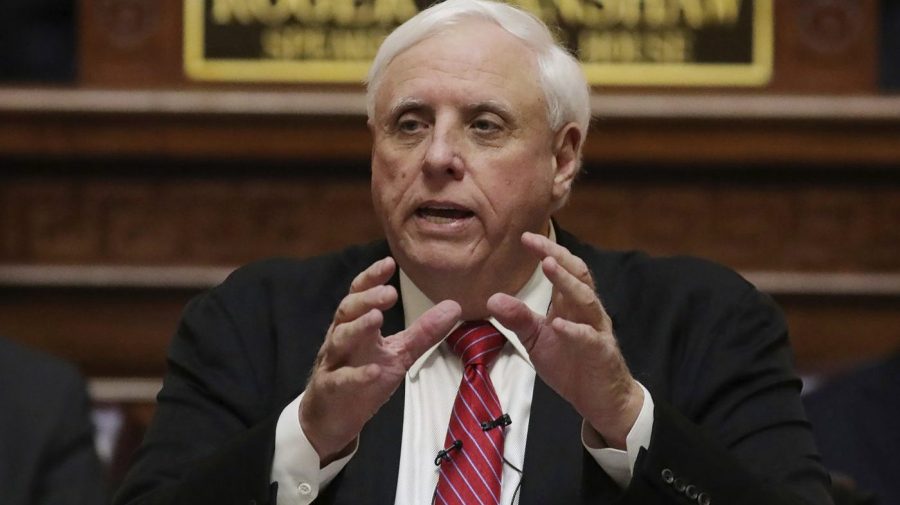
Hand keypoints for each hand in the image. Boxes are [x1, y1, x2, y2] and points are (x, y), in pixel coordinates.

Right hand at [300, 257, 460, 463]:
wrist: (333, 418)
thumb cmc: (363, 378)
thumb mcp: (398, 353)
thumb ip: (424, 332)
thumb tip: (454, 306)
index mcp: (357, 325)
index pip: (360, 294)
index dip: (372, 277)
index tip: (389, 263)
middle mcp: (342, 338)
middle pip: (347, 310)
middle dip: (367, 299)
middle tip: (389, 293)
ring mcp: (334, 363)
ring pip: (340, 339)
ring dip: (358, 327)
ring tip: (376, 318)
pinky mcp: (332, 388)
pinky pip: (342, 379)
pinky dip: (357, 375)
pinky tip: (373, 370)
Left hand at [487, 232, 642, 448]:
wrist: (600, 398)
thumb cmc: (571, 363)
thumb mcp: (536, 340)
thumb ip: (518, 318)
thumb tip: (492, 299)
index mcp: (569, 304)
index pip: (562, 269)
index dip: (546, 251)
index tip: (524, 237)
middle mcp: (585, 311)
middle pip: (578, 275)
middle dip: (558, 257)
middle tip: (537, 244)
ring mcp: (596, 330)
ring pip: (586, 299)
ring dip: (567, 283)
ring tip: (549, 267)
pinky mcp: (601, 353)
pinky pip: (589, 338)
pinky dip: (574, 330)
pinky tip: (558, 324)